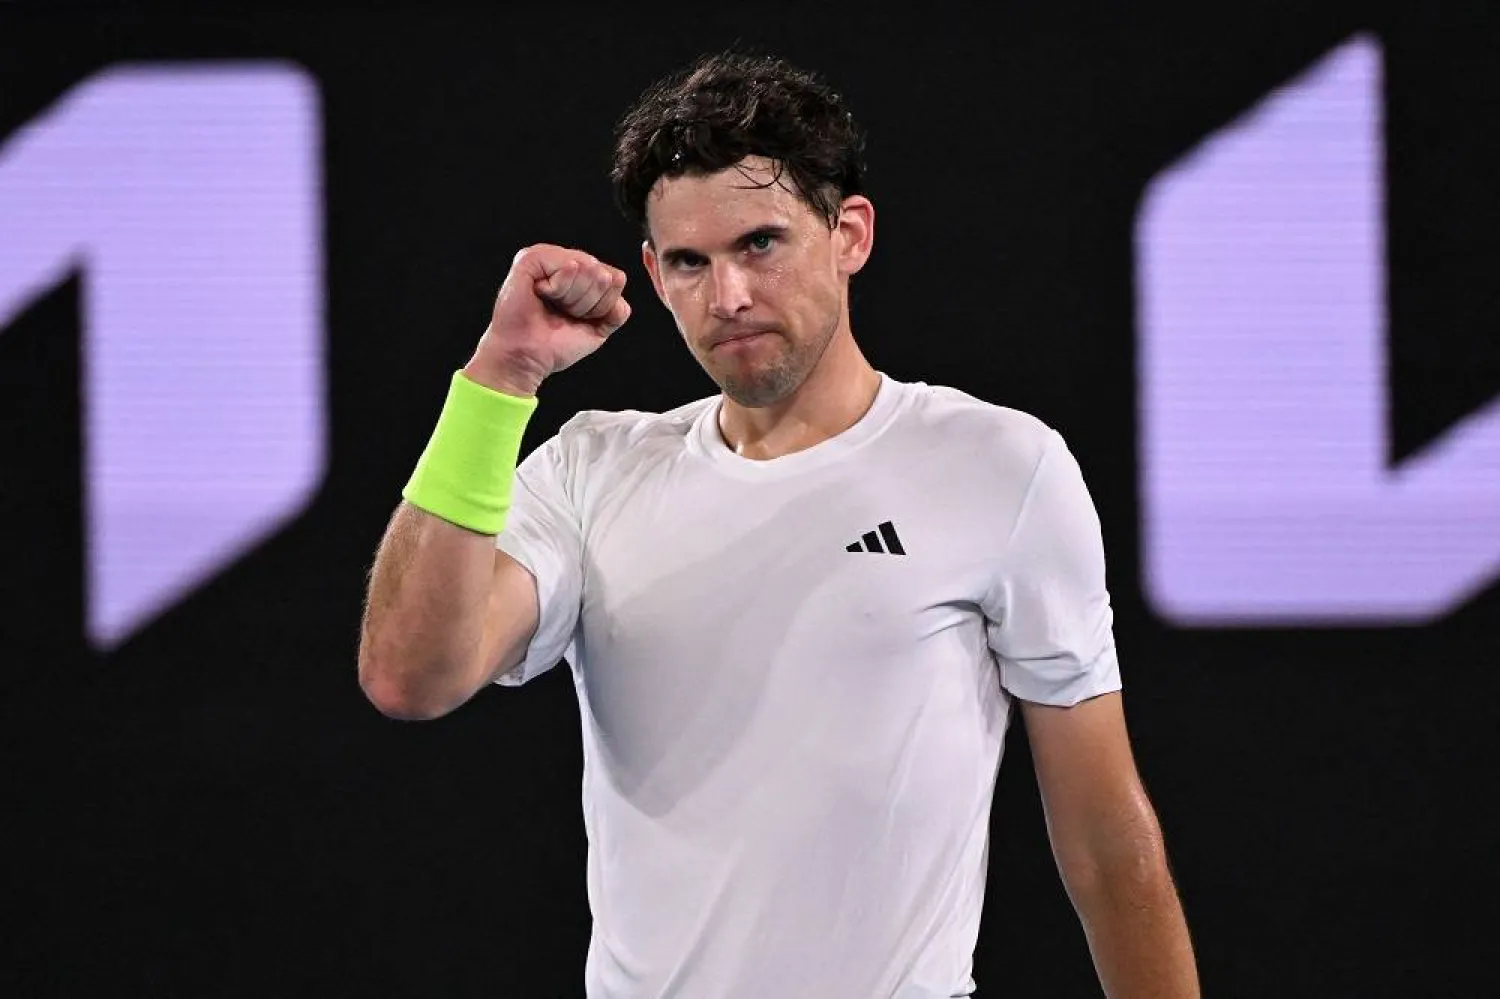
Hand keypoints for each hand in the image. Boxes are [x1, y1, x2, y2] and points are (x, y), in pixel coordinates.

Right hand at [464, 243, 631, 396]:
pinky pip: (568, 266)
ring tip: (550, 306)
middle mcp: (565, 260)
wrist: (526, 358)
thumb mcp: (597, 329)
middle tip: (561, 314)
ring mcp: (548, 256)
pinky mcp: (531, 258)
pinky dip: (559, 289)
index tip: (576, 319)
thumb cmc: (555, 344)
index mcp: (581, 274)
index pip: (616, 279)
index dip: (601, 307)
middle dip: (587, 304)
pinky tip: (540, 294)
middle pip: (603, 274)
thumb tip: (619, 278)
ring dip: (572, 298)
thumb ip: (617, 309)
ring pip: (588, 268)